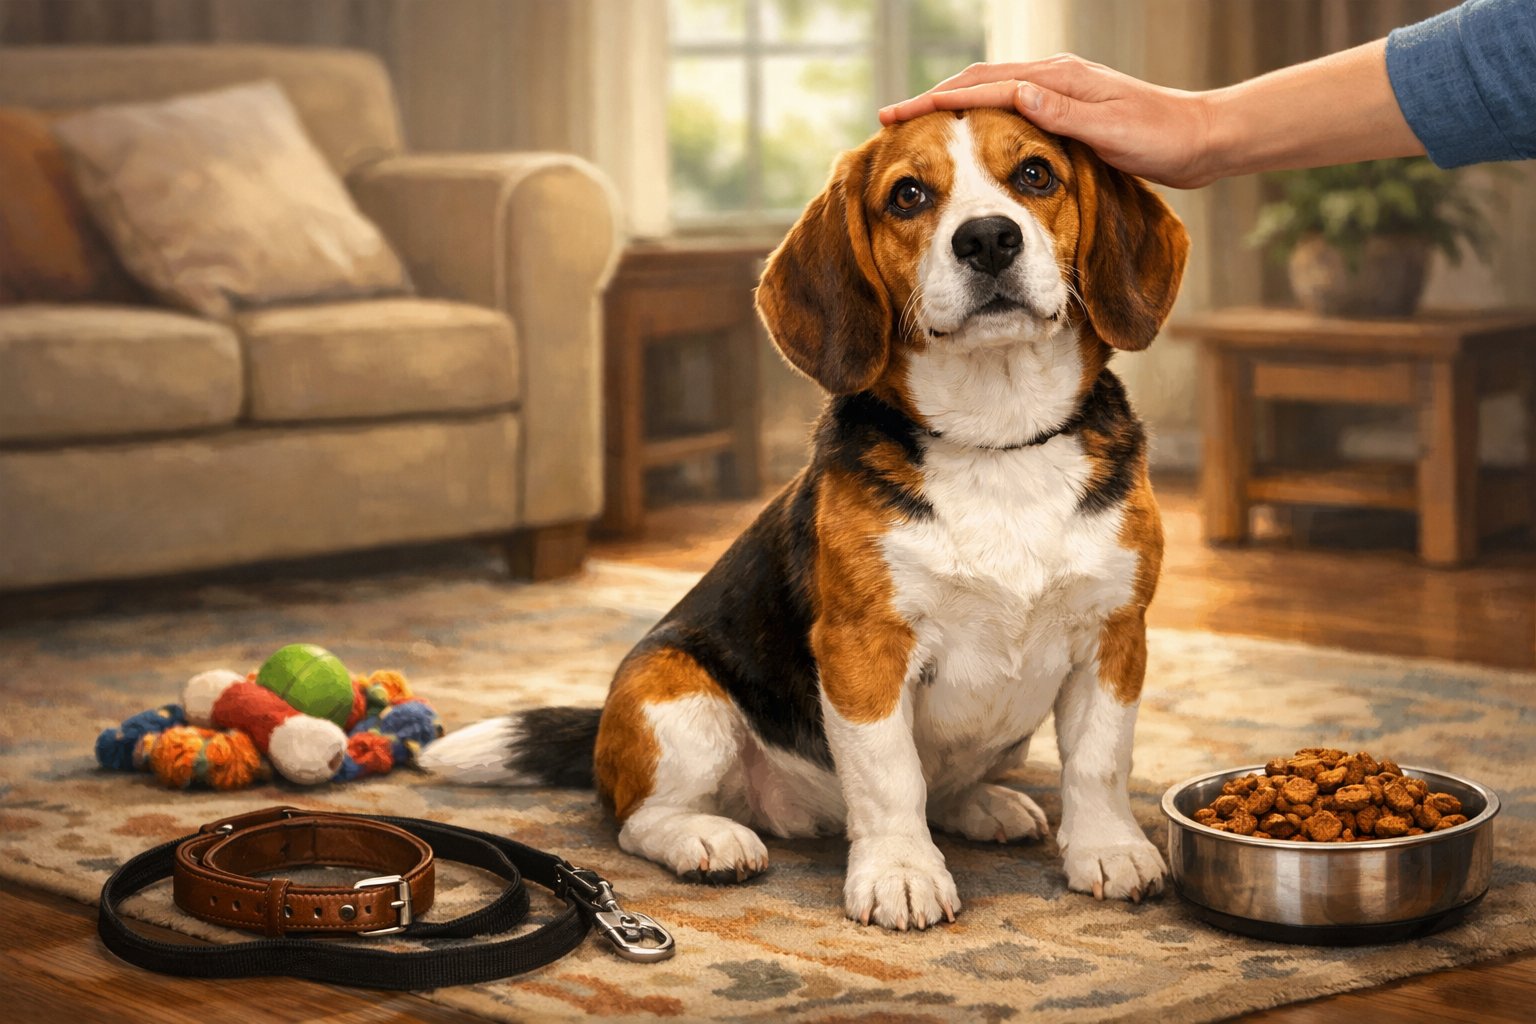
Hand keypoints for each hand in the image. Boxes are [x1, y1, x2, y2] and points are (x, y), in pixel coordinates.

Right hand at [879, 55, 1218, 188]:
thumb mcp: (1108, 130)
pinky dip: (975, 116)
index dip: (935, 103)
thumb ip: (1060, 114)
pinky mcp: (1064, 110)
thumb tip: (1016, 95)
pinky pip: (1005, 109)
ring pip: (988, 94)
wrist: (1199, 140)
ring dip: (949, 107)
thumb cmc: (1159, 139)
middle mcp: (1052, 79)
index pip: (982, 88)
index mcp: (1057, 80)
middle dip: (930, 101)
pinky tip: (964, 136)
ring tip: (914, 126)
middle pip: (976, 84)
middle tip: (889, 120)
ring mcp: (1057, 93)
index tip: (897, 117)